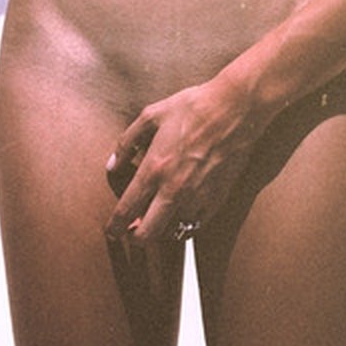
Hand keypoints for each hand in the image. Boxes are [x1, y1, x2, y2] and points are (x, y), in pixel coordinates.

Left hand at [105, 76, 260, 244]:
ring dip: (161, 229)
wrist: (235, 109)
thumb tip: (111, 166)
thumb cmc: (192, 108)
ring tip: (158, 218)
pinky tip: (182, 211)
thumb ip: (126, 143)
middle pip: (147, 235)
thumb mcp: (151, 116)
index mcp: (154, 169)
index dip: (114, 227)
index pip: (126, 211)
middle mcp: (174, 190)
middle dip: (135, 238)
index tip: (110, 232)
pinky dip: (185, 223)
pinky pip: (196, 225)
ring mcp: (197, 198)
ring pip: (172, 233)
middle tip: (132, 232)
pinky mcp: (217, 199)